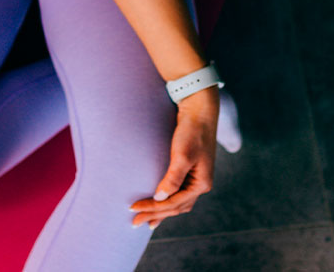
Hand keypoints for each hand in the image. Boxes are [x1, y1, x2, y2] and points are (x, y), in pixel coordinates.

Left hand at [130, 88, 217, 228]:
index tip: (132, 209)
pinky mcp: (192, 170)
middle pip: (176, 208)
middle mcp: (201, 184)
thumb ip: (172, 178)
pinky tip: (160, 202)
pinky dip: (168, 201)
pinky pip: (179, 193)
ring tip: (148, 221)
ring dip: (162, 212)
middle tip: (134, 223)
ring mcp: (197, 178)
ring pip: (178, 203)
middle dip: (155, 215)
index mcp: (201, 184)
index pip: (172, 204)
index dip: (152, 208)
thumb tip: (160, 197)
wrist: (199, 110)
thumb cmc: (191, 131)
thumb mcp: (182, 155)